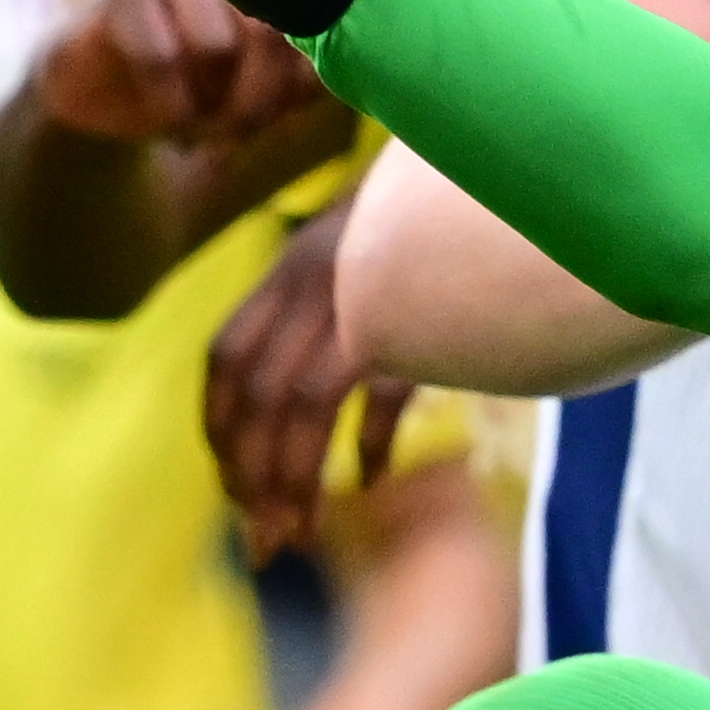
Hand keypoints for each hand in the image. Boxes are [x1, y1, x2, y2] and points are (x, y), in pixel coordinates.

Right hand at [32, 0, 330, 152]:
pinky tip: (167, 118)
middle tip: (237, 132)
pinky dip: (169, 105)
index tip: (282, 115)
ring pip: (216, 45)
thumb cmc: (197, 83)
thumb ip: (307, 73)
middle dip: (256, 104)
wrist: (101, 93)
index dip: (301, 83)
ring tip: (200, 125)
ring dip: (210, 108)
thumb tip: (354, 75)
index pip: (311, 20)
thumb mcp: (263, 85)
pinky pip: (159, 56)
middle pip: (268, 34)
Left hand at [205, 213, 411, 554]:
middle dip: (250, 473)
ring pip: (303, 403)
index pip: (225, 357)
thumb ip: (331, 320)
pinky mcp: (413, 317)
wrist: (490, 170)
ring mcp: (360, 295)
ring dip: (294, 479)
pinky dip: (370, 446)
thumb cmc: (429, 230)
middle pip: (256, 392)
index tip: (231, 484)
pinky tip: (369, 482)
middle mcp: (313, 278)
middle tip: (261, 538)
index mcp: (291, 268)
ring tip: (300, 534)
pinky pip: (380, 393)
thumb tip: (320, 413)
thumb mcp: (364, 262)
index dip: (218, 426)